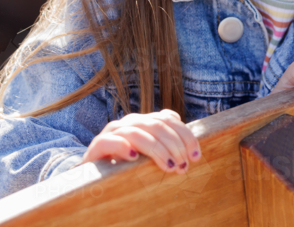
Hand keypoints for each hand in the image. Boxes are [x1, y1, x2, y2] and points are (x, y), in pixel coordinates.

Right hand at [82, 109, 201, 173]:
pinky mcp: (97, 146)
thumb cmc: (130, 166)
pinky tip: (133, 158)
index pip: (169, 119)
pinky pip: (108, 141)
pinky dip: (122, 146)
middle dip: (174, 146)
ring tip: (168, 166)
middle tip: (183, 166)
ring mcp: (113, 132)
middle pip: (157, 125)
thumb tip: (191, 149)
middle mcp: (130, 122)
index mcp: (145, 122)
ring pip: (137, 132)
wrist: (96, 174)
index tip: (196, 156)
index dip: (186, 136)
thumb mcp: (152, 156)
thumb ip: (168, 147)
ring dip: (156, 149)